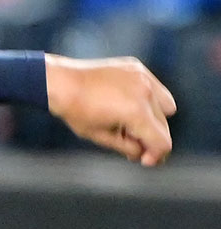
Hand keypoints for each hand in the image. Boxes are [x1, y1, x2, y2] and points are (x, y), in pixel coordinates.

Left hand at [45, 54, 175, 165]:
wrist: (61, 82)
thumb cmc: (77, 112)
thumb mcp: (102, 137)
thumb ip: (128, 148)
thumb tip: (145, 154)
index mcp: (136, 112)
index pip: (162, 142)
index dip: (156, 156)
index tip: (144, 161)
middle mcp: (145, 93)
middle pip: (163, 126)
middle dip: (151, 139)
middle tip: (133, 143)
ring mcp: (144, 77)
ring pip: (166, 106)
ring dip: (154, 119)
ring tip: (129, 122)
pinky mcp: (138, 68)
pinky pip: (155, 89)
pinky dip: (148, 100)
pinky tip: (127, 104)